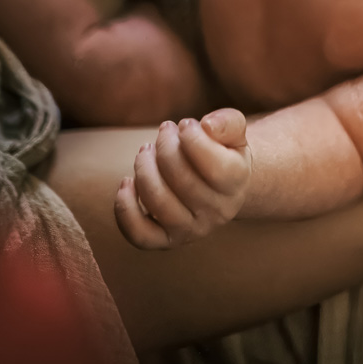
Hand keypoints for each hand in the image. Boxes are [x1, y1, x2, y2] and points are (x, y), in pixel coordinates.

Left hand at [114, 108, 250, 249]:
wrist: (221, 185)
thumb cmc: (224, 150)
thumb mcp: (233, 131)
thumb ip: (227, 123)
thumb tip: (206, 126)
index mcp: (237, 183)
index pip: (213, 165)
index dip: (192, 139)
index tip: (185, 124)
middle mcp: (217, 212)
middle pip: (182, 181)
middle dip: (165, 147)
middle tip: (164, 130)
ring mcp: (191, 230)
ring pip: (158, 203)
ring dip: (144, 170)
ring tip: (146, 150)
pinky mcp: (166, 241)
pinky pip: (140, 234)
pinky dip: (125, 209)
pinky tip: (127, 182)